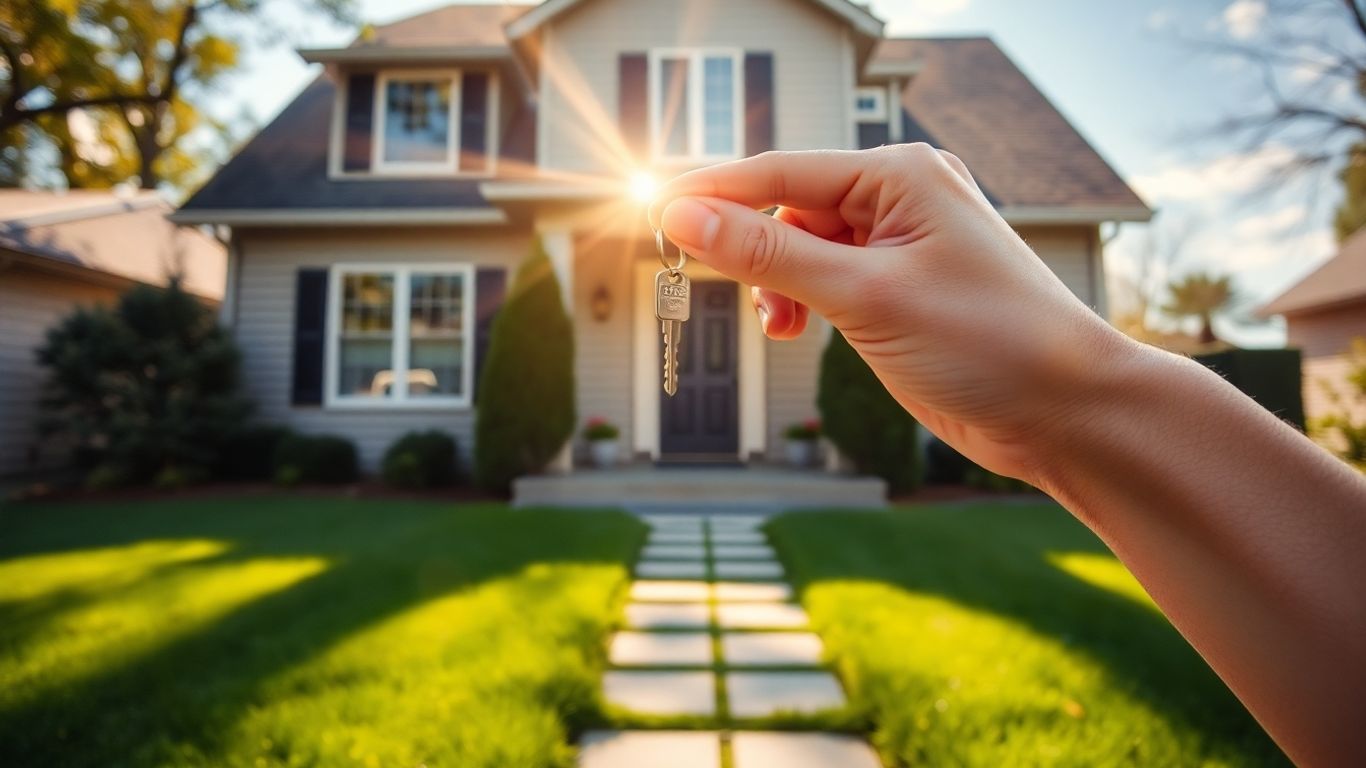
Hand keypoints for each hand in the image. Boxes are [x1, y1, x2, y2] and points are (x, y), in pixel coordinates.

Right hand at [649, 145, 1135, 486]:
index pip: (778, 172)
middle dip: (744, 247)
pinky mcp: (901, 284)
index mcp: (897, 173)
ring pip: (802, 247)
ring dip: (775, 283)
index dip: (710, 196)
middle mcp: (898, 195)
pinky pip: (828, 277)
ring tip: (777, 326)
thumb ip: (768, 254)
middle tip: (701, 285)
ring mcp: (901, 241)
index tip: (648, 217)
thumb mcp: (863, 295)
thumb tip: (685, 216)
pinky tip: (796, 330)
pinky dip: (802, 300)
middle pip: (785, 206)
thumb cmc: (987, 341)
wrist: (1066, 411)